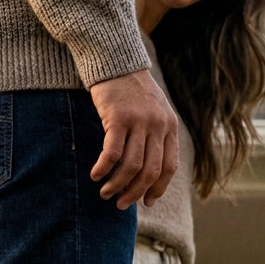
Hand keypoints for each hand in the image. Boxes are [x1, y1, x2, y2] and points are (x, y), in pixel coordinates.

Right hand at [89, 70, 178, 209]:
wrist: (115, 59)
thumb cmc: (130, 90)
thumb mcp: (152, 112)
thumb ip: (154, 137)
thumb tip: (145, 173)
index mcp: (169, 126)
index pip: (169, 167)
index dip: (158, 188)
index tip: (146, 202)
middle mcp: (158, 125)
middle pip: (150, 171)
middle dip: (135, 193)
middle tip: (121, 204)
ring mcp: (139, 121)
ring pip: (131, 166)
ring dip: (117, 185)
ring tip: (105, 193)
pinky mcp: (118, 117)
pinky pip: (112, 153)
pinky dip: (103, 169)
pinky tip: (95, 175)